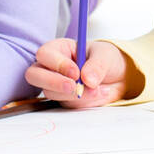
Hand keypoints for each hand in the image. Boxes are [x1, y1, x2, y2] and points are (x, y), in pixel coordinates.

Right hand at [25, 38, 139, 107]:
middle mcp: (53, 67)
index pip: (45, 54)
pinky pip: (67, 104)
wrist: (119, 78)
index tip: (76, 72)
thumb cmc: (107, 59)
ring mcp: (56, 85)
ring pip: (51, 93)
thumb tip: (87, 79)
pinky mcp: (64, 100)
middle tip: (73, 87)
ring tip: (98, 89)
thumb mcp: (106, 55)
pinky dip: (84, 101)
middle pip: (34, 75)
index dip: (57, 64)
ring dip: (75, 94)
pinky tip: (99, 94)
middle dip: (52, 82)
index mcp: (59, 49)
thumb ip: (97, 65)